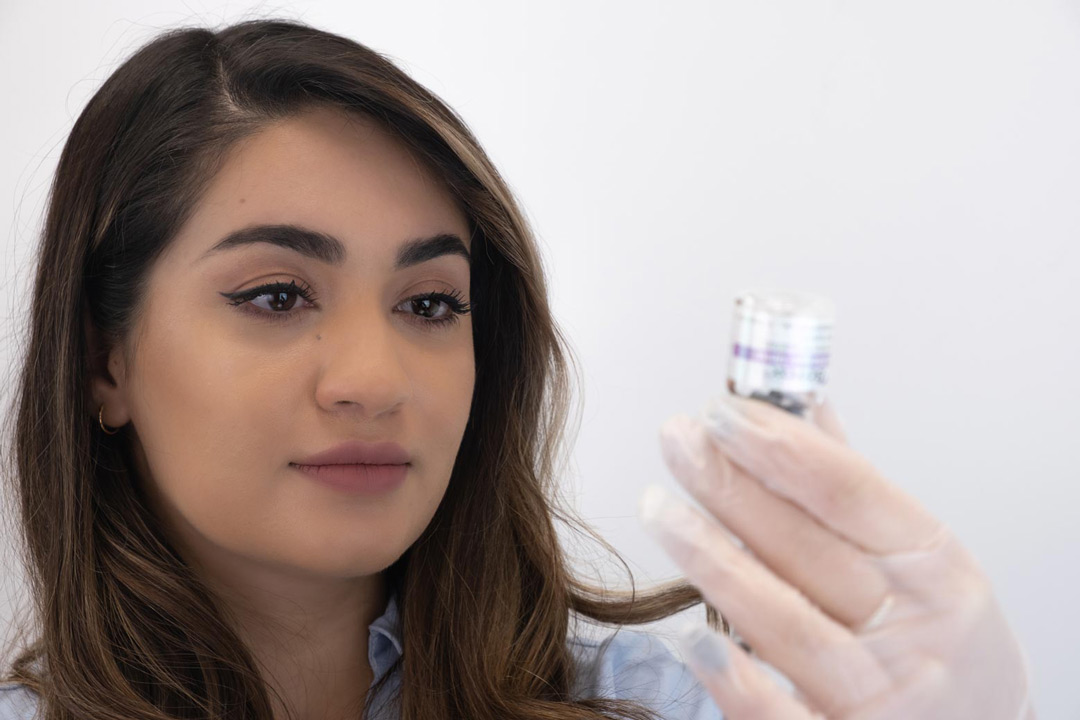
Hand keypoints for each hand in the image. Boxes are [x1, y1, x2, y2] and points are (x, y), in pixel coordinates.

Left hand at [638, 393, 1034, 718]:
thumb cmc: (938, 643)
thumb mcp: (921, 564)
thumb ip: (855, 491)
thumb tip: (804, 404)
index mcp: (937, 572)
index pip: (851, 493)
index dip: (783, 447)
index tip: (722, 410)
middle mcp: (917, 634)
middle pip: (808, 547)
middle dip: (733, 487)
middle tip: (677, 440)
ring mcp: (884, 699)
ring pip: (786, 623)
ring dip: (715, 561)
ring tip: (658, 508)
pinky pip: (779, 716)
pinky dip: (736, 679)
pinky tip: (691, 637)